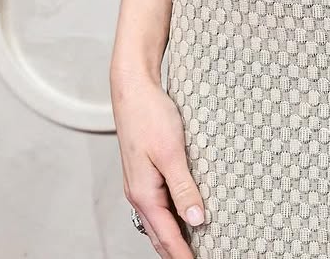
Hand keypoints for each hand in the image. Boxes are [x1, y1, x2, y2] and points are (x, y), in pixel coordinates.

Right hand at [111, 66, 205, 256]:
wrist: (132, 88)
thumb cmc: (150, 116)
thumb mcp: (172, 153)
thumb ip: (184, 189)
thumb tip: (197, 221)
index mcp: (144, 194)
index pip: (167, 236)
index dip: (184, 256)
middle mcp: (139, 193)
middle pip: (160, 234)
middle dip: (177, 253)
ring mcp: (140, 183)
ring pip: (158, 220)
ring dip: (174, 237)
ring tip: (193, 247)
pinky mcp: (144, 171)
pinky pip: (159, 204)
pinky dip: (171, 217)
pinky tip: (183, 214)